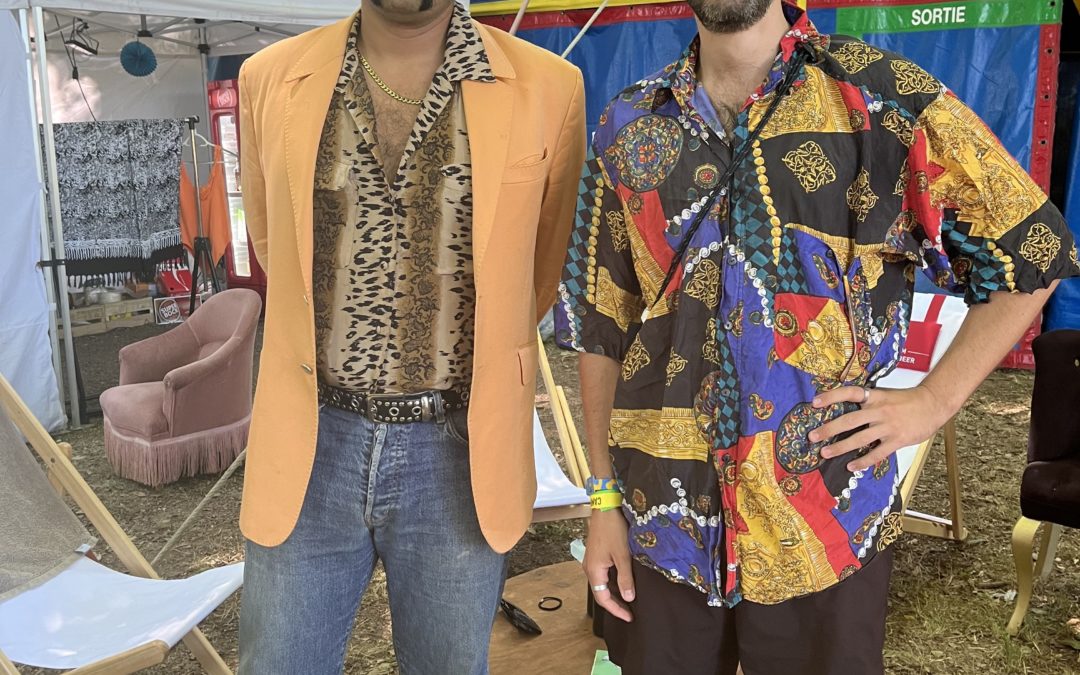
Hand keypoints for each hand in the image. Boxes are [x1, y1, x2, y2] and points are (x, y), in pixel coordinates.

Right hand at [583, 508, 634, 621]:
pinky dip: (613, 582)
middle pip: (601, 593)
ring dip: (614, 593)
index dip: (616, 610)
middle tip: (630, 612)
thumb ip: (625, 578)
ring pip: (602, 583)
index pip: (603, 598)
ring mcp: (592, 561)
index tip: (629, 617)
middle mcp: (589, 567)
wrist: (606, 507)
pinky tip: (623, 582)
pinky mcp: (596, 554)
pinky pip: (603, 574)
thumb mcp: (623, 555)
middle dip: (615, 604)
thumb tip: (628, 598)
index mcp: (594, 570)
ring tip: (629, 599)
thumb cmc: (613, 529)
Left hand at [809, 385, 951, 471]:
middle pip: (849, 420)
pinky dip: (863, 461)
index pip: (849, 393)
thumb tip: (846, 412)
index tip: (814, 402)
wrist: (934, 404)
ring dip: (840, 447)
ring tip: (825, 453)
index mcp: (875, 396)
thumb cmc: (908, 400)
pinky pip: (877, 453)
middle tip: (812, 436)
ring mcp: (888, 426)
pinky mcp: (897, 440)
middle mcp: (879, 410)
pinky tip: (852, 466)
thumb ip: (869, 403)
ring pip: (859, 438)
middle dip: (828, 429)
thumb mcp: (886, 395)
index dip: (831, 396)